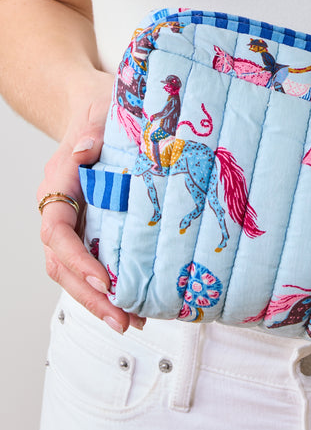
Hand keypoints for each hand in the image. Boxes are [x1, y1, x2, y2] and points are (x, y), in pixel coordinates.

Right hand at [37, 70, 144, 333]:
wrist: (97, 108)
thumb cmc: (102, 108)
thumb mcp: (102, 110)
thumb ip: (93, 130)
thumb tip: (86, 151)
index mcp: (59, 182)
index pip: (57, 230)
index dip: (77, 259)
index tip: (104, 280)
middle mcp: (62, 207)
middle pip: (62, 262)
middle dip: (90, 295)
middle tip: (122, 320)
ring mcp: (76, 220)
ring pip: (73, 270)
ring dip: (99, 300)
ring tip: (130, 322)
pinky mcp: (93, 226)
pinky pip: (92, 262)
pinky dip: (109, 287)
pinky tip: (135, 304)